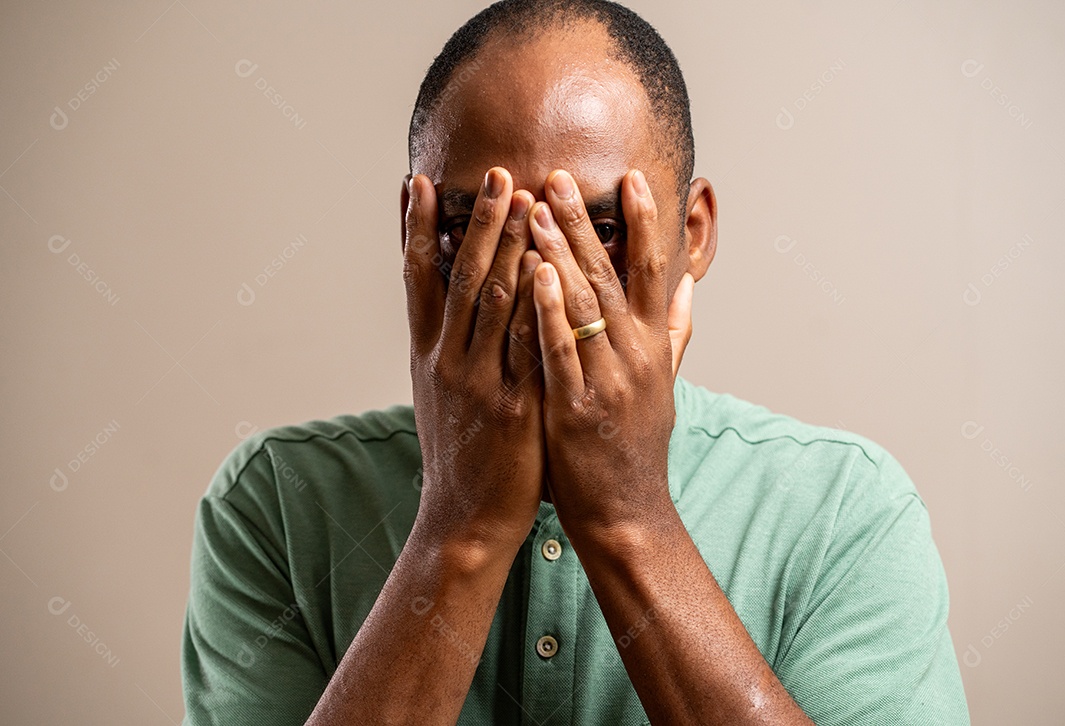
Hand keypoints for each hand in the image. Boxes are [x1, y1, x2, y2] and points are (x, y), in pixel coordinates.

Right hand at [402, 167, 544, 550]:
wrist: (463, 519)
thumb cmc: (459, 453)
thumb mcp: (439, 394)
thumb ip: (444, 347)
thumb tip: (445, 304)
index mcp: (427, 355)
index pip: (416, 278)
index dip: (414, 228)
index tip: (415, 181)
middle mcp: (446, 361)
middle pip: (460, 277)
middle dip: (477, 222)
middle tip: (495, 172)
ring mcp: (479, 382)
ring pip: (493, 301)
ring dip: (509, 246)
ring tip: (525, 198)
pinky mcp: (514, 408)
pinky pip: (528, 347)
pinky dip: (538, 304)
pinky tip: (552, 269)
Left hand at [527, 168, 693, 539]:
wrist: (628, 513)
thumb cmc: (639, 446)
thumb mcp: (666, 385)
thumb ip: (676, 330)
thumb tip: (690, 282)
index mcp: (655, 348)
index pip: (653, 272)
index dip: (644, 223)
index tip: (631, 177)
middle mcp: (636, 357)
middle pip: (610, 277)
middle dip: (584, 224)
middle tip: (559, 177)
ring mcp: (607, 381)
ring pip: (584, 306)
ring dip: (560, 254)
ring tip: (535, 208)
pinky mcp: (575, 409)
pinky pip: (560, 352)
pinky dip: (548, 312)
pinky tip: (534, 275)